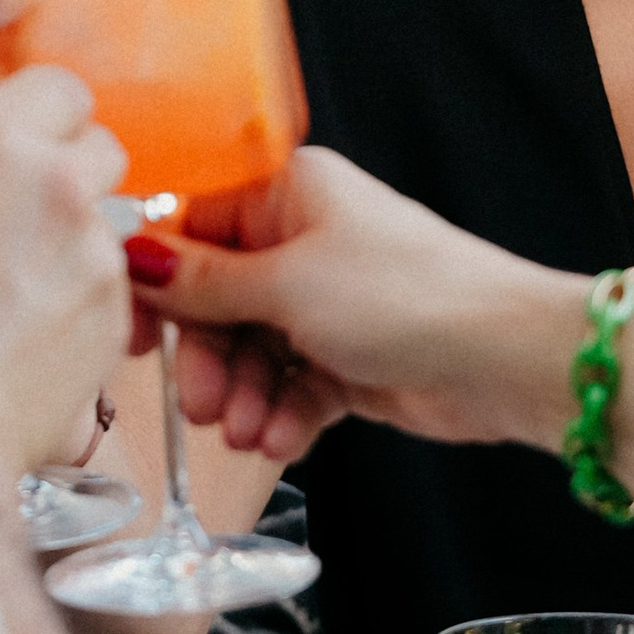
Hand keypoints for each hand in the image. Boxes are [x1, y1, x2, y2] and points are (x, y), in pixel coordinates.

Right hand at [0, 70, 129, 482]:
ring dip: (71, 241)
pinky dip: (77, 308)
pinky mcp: (111, 326)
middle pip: (99, 147)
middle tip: (10, 211)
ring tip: (7, 285)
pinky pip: (112, 296)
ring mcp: (92, 257)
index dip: (39, 113)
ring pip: (109, 223)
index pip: (58, 87)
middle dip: (68, 169)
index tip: (10, 144)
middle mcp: (56, 186)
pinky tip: (20, 339)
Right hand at [130, 148, 580, 463]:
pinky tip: (283, 440)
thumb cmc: (408, 296)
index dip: (158, 285)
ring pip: (252, 352)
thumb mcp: (287, 286)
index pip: (192, 229)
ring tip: (249, 431)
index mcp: (288, 193)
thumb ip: (203, 283)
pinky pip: (292, 385)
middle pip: (218, 301)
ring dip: (244, 396)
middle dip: (207, 358)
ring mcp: (329, 300)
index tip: (130, 337)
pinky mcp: (351, 356)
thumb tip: (131, 257)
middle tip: (202, 405)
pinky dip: (283, 414)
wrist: (503, 358)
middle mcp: (306, 239)